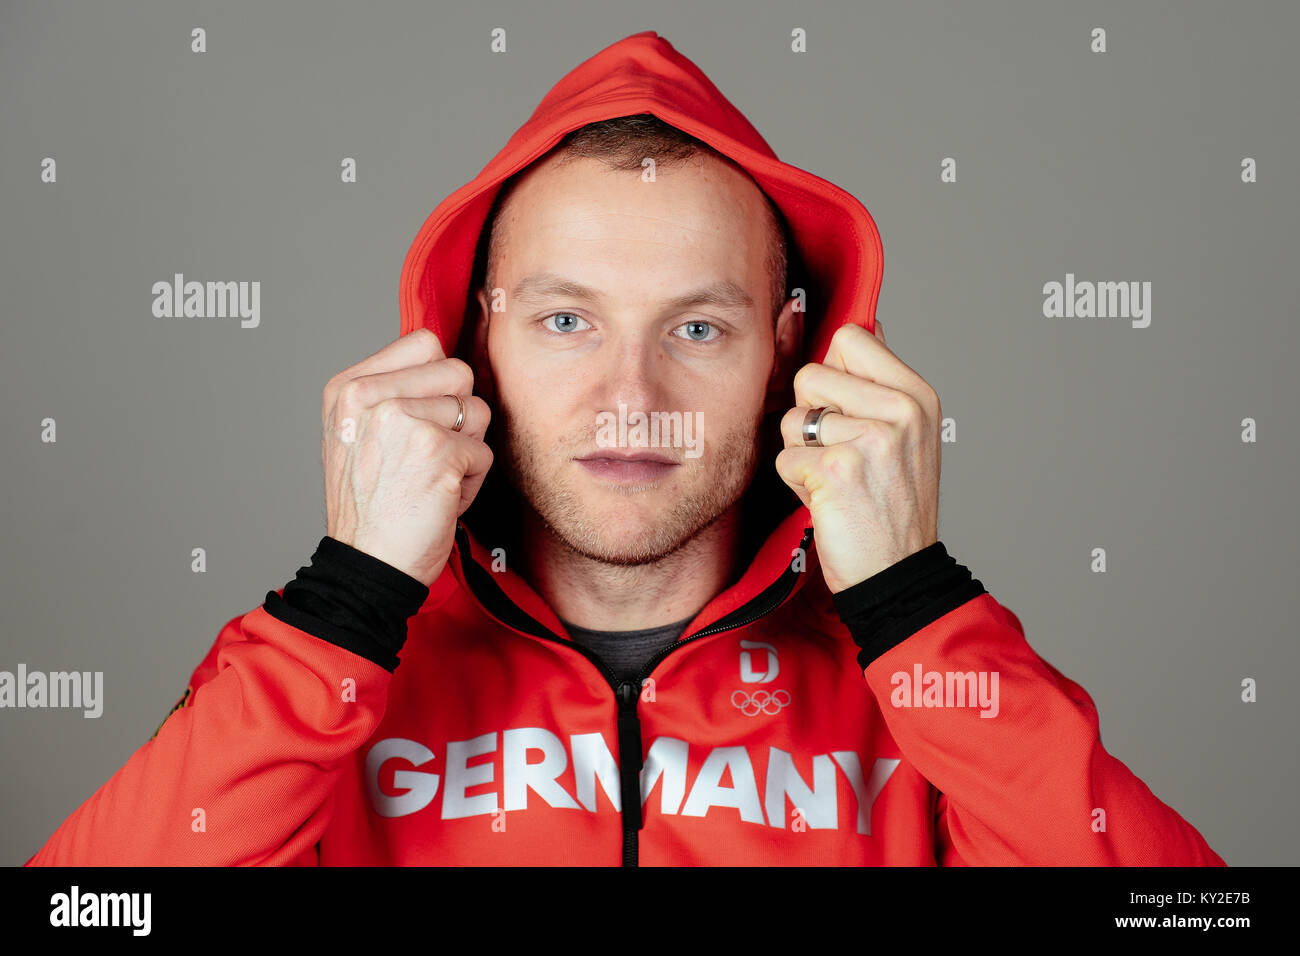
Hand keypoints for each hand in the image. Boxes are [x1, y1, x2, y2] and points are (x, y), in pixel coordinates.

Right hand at [321, 327, 492, 586]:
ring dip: (466, 450)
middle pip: (459, 372)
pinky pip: (484, 451)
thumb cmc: (370, 508)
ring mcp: (403, 420)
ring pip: (477, 411)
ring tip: (430, 477)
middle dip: (457, 417)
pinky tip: (439, 499)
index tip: (422, 418)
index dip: (438, 382)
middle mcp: (370, 397)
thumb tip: (440, 356)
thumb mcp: (355, 435)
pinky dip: (471, 482)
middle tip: (426, 455)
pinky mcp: (437, 451)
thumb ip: (390, 390)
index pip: (425, 342)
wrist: (367, 565)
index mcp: (348, 388)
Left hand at [775, 320, 940, 592]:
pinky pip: (783, 458)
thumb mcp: (907, 434)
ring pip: (791, 419)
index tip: (847, 412)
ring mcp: (871, 439)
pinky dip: (795, 485)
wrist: (897, 574)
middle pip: (810, 375)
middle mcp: (900, 411)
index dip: (832, 375)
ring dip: (801, 454)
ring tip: (836, 480)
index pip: (849, 338)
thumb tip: (863, 324)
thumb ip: (879, 381)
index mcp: (916, 395)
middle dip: (810, 417)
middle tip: (842, 455)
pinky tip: (827, 501)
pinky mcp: (837, 470)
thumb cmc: (891, 506)